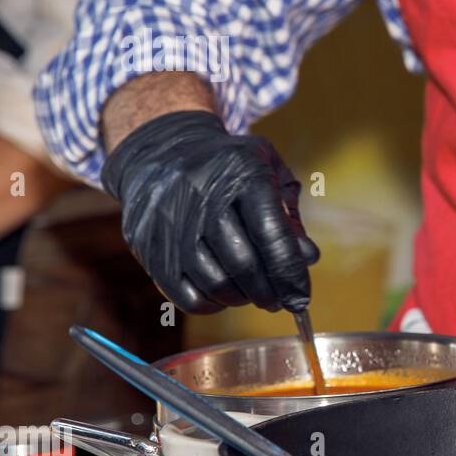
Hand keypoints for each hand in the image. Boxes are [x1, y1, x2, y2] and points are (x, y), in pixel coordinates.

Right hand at [101, 110, 319, 313]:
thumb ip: (290, 215)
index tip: (301, 299)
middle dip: (268, 293)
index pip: (271, 234)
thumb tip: (308, 258)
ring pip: (214, 282)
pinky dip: (211, 304)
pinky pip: (184, 293)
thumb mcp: (269, 172)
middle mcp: (203, 196)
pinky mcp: (148, 243)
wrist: (161, 150)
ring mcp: (170, 221)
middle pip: (242, 264)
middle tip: (280, 301)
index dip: (290, 273)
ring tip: (252, 293)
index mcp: (242, 173)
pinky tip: (223, 295)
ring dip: (241, 299)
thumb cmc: (230, 167)